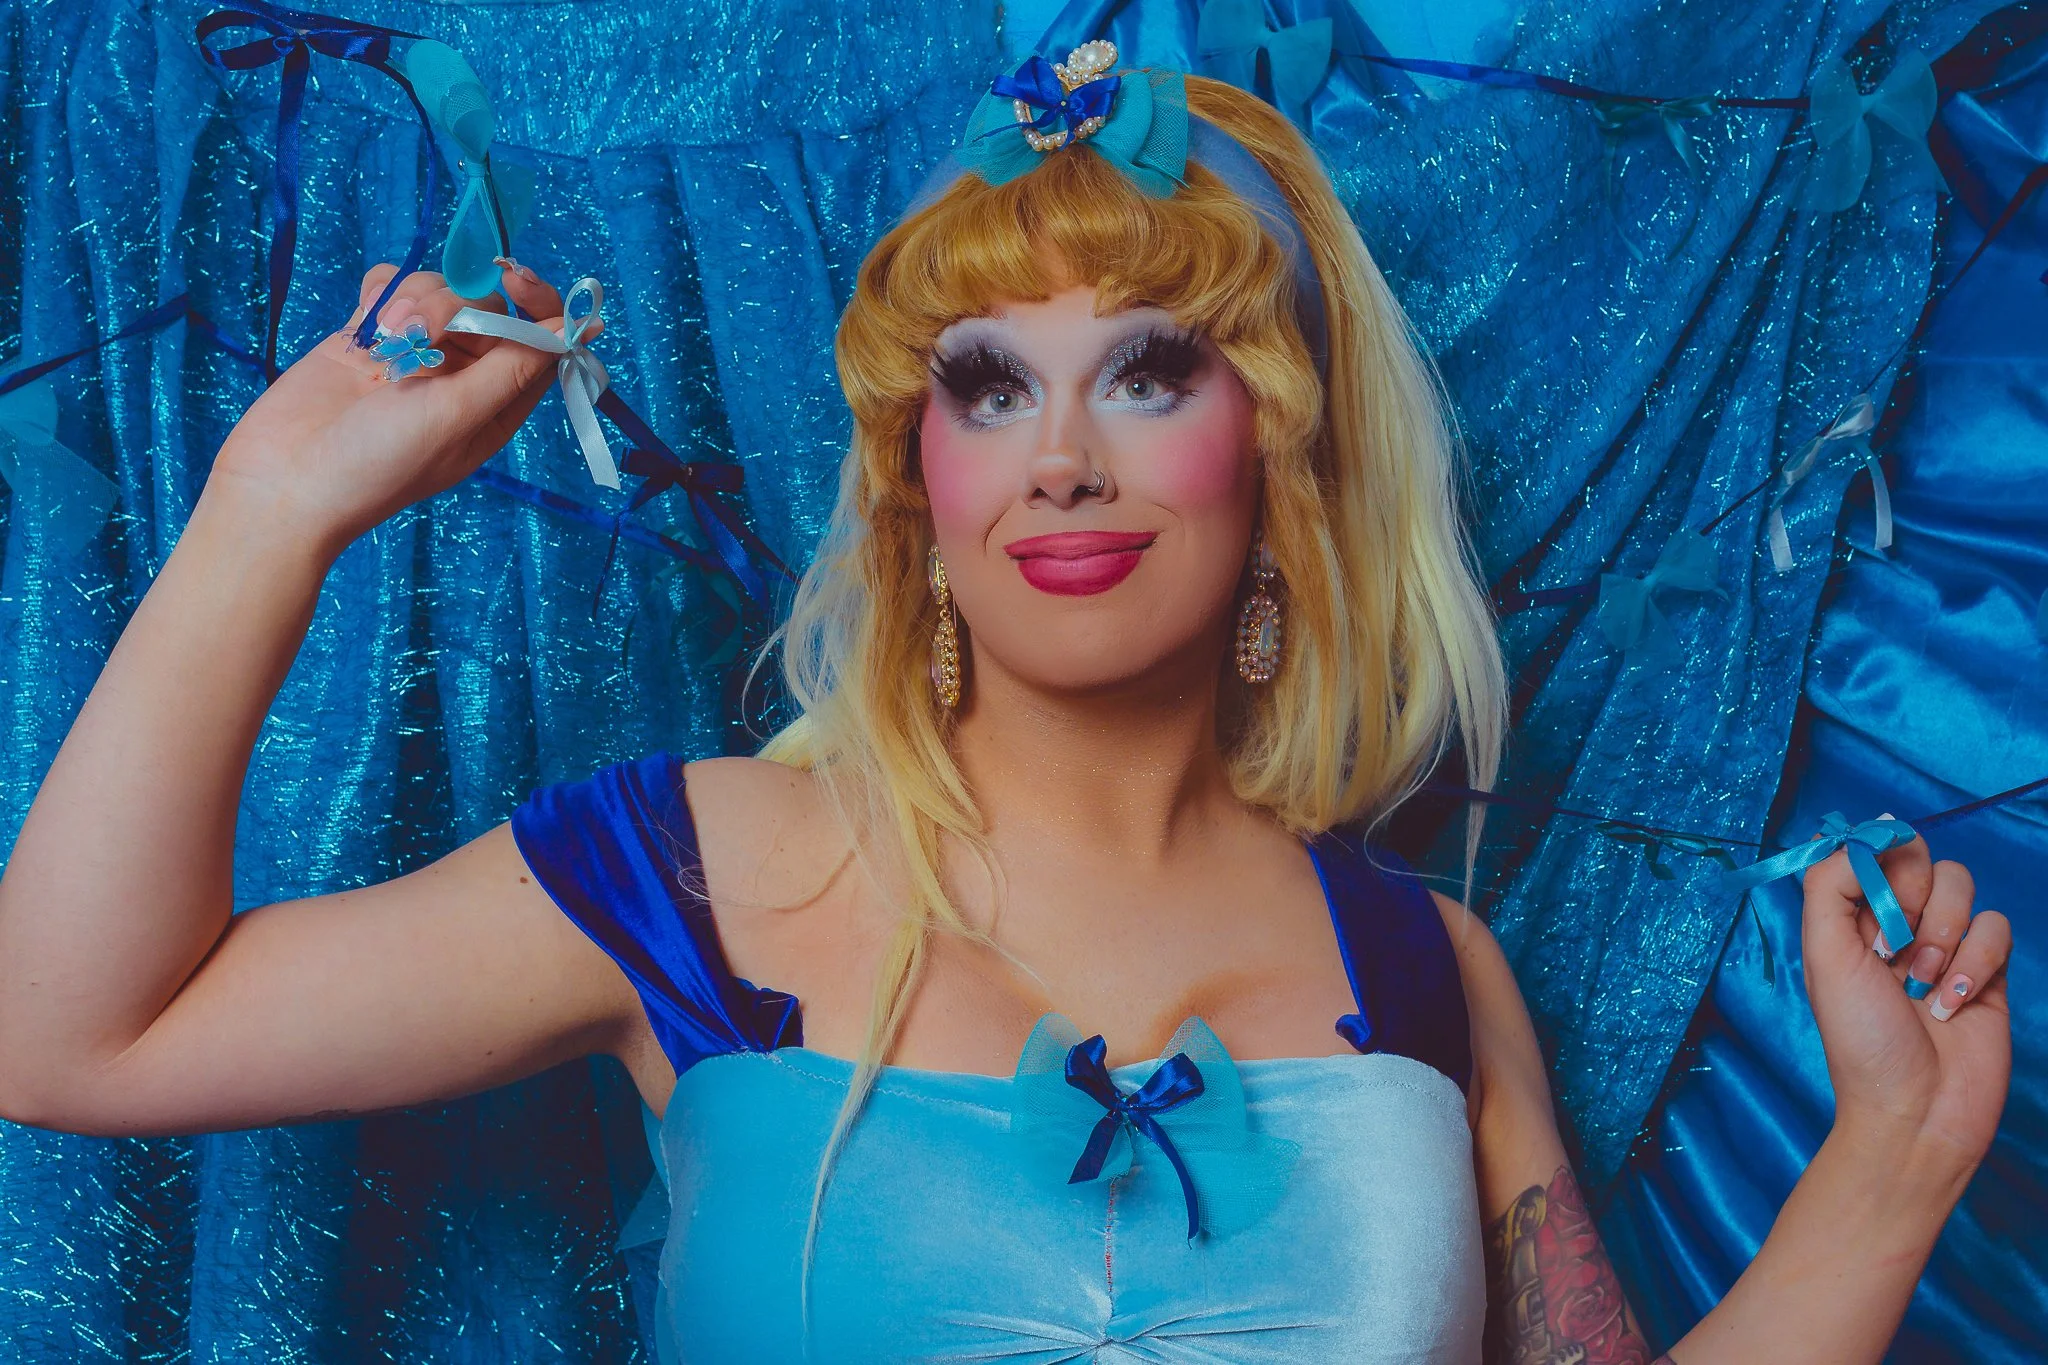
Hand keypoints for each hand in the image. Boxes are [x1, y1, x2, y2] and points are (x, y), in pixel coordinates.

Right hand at [204, 263, 578, 556]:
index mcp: (496, 403)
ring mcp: (413, 353)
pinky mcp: (368, 336)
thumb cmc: (380, 462)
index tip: (513, 277)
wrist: (285, 479)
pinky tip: (365, 317)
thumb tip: (580, 330)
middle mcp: (461, 377)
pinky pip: (392, 287)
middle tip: (416, 334)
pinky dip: (382, 291)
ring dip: (414, 300)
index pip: (539, 339)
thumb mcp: (459, 416)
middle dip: (454, 305)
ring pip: (439, 290)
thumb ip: (514, 369)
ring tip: (383, 338)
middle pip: (486, 307)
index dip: (536, 303)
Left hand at [1801, 825, 2012, 1182]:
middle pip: (1923, 860)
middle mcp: (1895, 926)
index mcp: (1848, 919)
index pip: (1873, 850)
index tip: (1874, 905)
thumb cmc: (1861, 1040)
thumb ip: (1830, 885)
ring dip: (1943, 936)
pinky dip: (1976, 963)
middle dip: (1913, 902)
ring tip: (1922, 985)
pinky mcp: (1987, 972)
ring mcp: (1943, 946)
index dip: (1880, 865)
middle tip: (1893, 955)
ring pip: (1964, 889)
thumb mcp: (1824, 956)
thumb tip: (1868, 827)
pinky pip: (1997, 928)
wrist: (1917, 1113)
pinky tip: (1953, 1004)